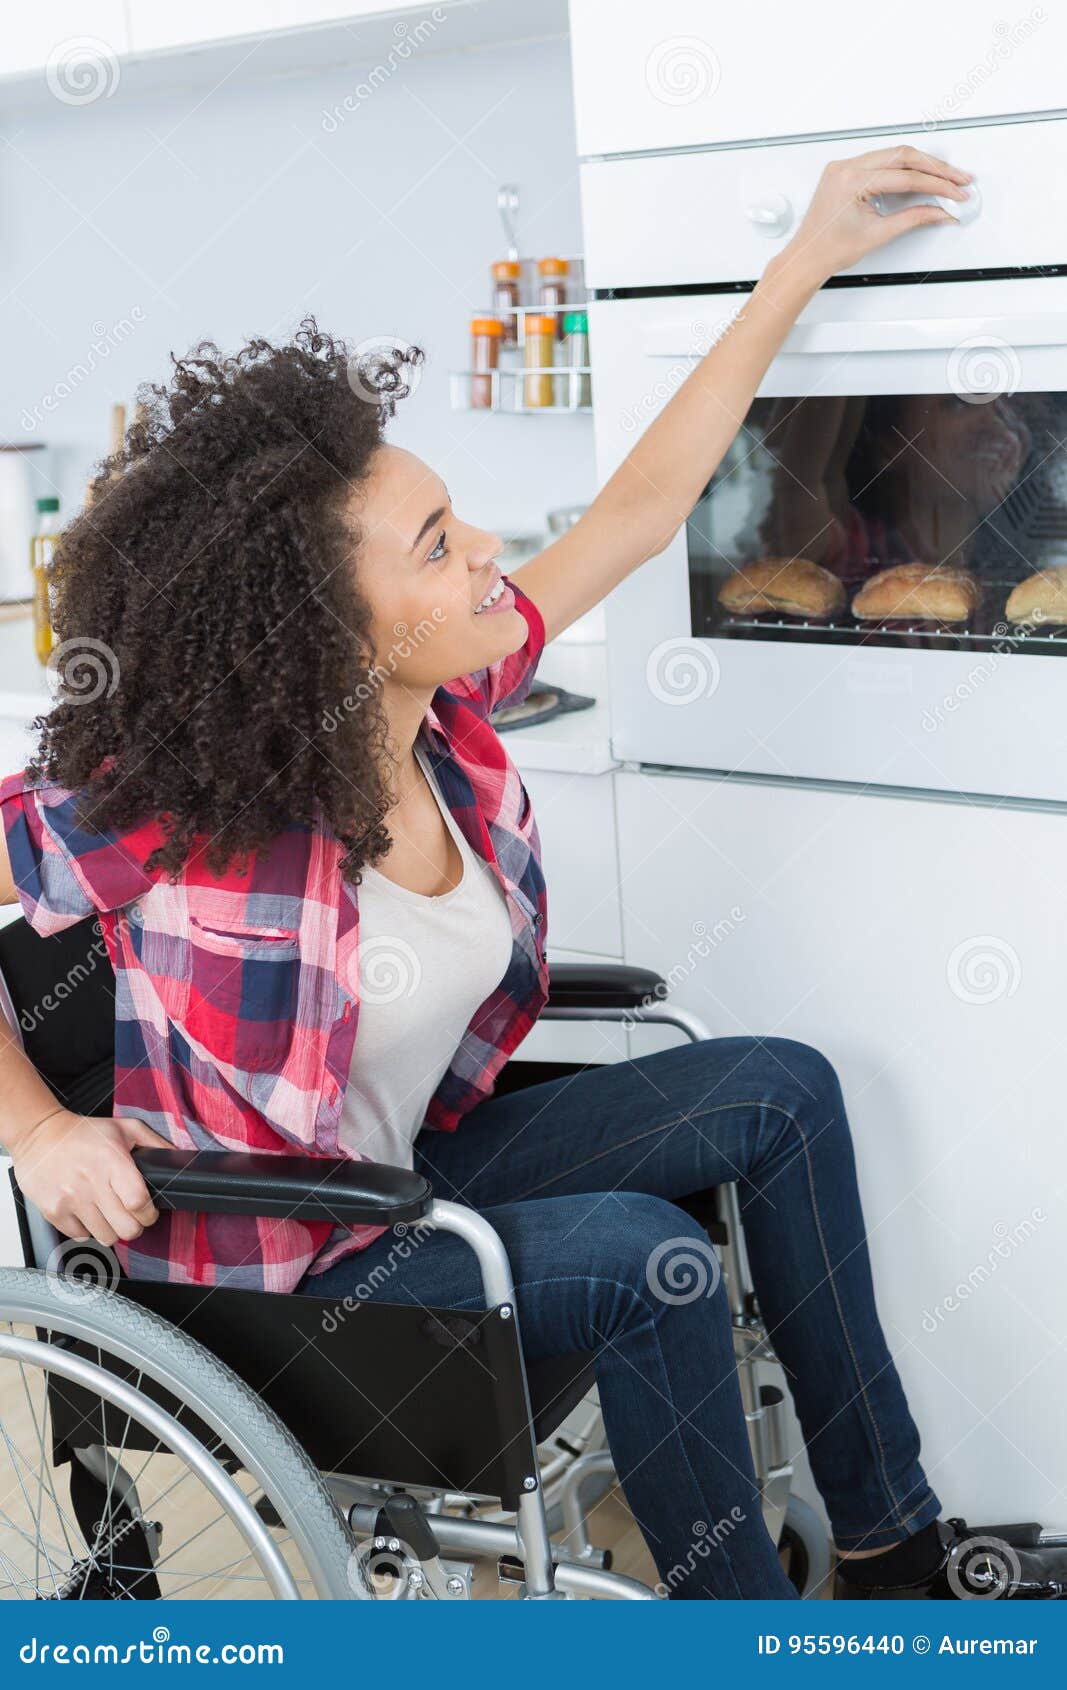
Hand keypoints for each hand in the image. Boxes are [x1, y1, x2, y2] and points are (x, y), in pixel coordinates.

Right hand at [11, 1109, 170, 1248]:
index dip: (150, 1213)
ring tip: (107, 1211)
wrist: (39, 1135)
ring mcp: (70, 1200)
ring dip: (111, 1229)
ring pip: (105, 1238)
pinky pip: (81, 1236)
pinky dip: (87, 1229)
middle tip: (130, 1215)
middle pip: (127, 1229)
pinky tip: (87, 1210)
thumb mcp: (124, 1128)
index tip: (149, 1212)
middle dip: (135, 1225)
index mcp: (112, 1162)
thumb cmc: (82, 1133)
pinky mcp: (53, 1212)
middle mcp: (90, 1183)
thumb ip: (154, 1143)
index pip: (139, 1203)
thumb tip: (177, 1158)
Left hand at [778, 145, 971, 285]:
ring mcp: (843, 167)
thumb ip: (913, 219)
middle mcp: (845, 168)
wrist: (807, 258)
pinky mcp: (844, 172)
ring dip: (921, 165)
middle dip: (935, 168)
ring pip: (893, 155)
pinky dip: (902, 168)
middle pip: (903, 156)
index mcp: (850, 180)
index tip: (955, 192)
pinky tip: (919, 176)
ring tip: (944, 177)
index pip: (905, 176)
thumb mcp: (878, 235)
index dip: (936, 184)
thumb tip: (940, 211)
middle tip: (958, 179)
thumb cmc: (829, 250)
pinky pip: (880, 161)